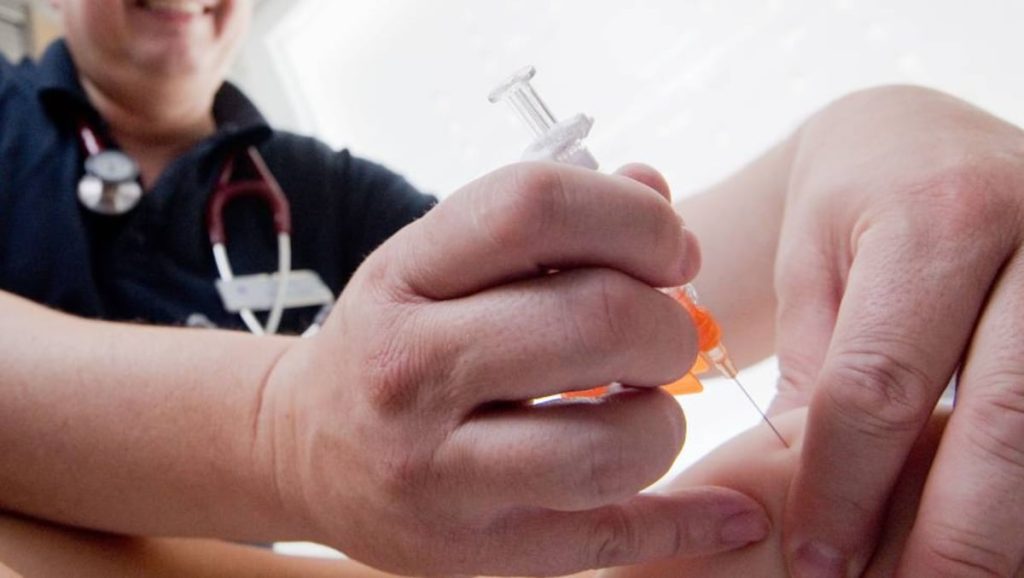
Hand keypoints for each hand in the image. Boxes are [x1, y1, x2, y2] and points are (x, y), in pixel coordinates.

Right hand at [259, 163, 769, 575]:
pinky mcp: (471, 554)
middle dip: (668, 324)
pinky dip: (689, 526)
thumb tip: (656, 191)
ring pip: (611, 446)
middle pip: (596, 321)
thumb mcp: (438, 262)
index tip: (667, 251)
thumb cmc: (396, 340)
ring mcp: (437, 474)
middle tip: (663, 338)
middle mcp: (411, 373)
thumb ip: (545, 222)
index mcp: (404, 278)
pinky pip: (610, 541)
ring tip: (644, 409)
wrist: (304, 449)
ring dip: (666, 420)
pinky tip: (725, 511)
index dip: (634, 217)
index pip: (533, 206)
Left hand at [772, 86, 1023, 575]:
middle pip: (1004, 424)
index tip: (817, 560)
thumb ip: (819, 383)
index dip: (845, 485)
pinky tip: (1000, 534)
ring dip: (1009, 529)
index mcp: (936, 217)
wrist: (929, 140)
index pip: (880, 380)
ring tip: (949, 577)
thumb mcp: (813, 276)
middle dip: (953, 539)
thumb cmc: (851, 208)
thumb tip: (808, 518)